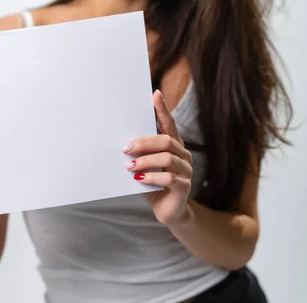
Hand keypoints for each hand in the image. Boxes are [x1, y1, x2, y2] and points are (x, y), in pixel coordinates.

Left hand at [122, 90, 193, 225]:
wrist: (166, 211)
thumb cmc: (152, 185)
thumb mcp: (143, 167)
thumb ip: (137, 155)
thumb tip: (120, 143)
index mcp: (174, 146)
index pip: (169, 124)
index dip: (163, 110)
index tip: (155, 95)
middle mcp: (183, 155)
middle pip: (166, 140)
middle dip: (144, 142)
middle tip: (126, 148)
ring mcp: (186, 170)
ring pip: (167, 157)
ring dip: (146, 161)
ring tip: (130, 166)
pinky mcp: (185, 186)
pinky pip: (169, 177)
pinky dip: (151, 177)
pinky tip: (139, 179)